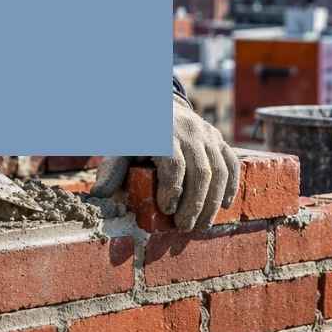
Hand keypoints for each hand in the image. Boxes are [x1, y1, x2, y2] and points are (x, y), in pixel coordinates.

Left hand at [92, 95, 240, 230]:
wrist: (155, 104)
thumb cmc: (135, 133)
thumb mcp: (120, 147)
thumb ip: (112, 170)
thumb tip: (100, 195)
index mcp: (161, 132)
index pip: (174, 164)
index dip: (172, 190)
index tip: (166, 209)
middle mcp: (187, 130)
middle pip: (201, 171)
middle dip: (194, 204)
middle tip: (184, 227)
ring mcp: (206, 133)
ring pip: (219, 170)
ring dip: (212, 202)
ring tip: (200, 225)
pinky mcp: (217, 138)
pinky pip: (231, 163)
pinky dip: (231, 185)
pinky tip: (225, 205)